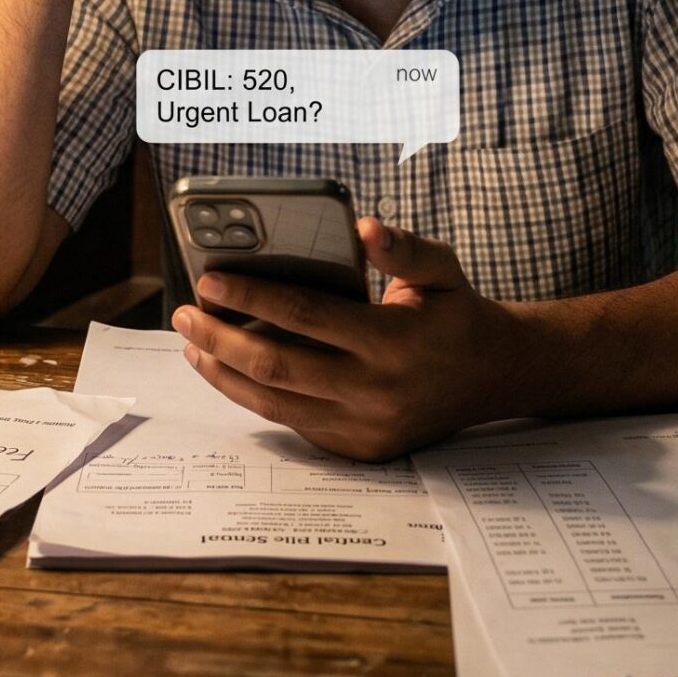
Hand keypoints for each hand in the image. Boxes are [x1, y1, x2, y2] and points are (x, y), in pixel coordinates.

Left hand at [171, 219, 533, 461]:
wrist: (494, 378)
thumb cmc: (457, 314)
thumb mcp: (443, 270)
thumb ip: (404, 248)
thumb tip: (362, 227)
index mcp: (393, 341)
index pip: (306, 315)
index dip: (252, 296)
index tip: (210, 278)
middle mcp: (375, 390)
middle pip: (276, 365)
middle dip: (219, 339)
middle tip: (183, 314)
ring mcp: (364, 427)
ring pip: (274, 402)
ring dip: (224, 373)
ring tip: (192, 346)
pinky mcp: (358, 449)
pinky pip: (293, 422)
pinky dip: (254, 396)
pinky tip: (229, 371)